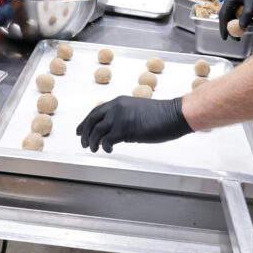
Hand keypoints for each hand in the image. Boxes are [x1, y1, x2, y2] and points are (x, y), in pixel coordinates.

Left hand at [76, 96, 192, 152]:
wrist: (172, 114)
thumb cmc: (159, 114)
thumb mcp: (135, 111)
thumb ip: (121, 118)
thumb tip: (109, 133)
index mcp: (118, 102)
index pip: (95, 112)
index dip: (85, 122)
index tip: (80, 131)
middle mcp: (116, 108)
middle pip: (91, 121)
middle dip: (85, 133)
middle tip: (83, 143)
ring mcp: (119, 118)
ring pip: (97, 131)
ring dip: (92, 142)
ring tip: (93, 149)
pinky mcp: (125, 130)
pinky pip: (108, 140)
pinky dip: (105, 146)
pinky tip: (109, 149)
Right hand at [217, 0, 252, 38]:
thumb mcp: (252, 3)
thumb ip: (246, 16)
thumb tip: (241, 27)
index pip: (223, 16)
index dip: (223, 28)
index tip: (225, 38)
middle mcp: (232, 0)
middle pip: (229, 17)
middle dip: (234, 28)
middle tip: (238, 38)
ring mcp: (238, 0)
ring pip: (237, 15)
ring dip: (244, 22)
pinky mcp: (244, 0)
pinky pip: (243, 12)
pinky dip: (248, 17)